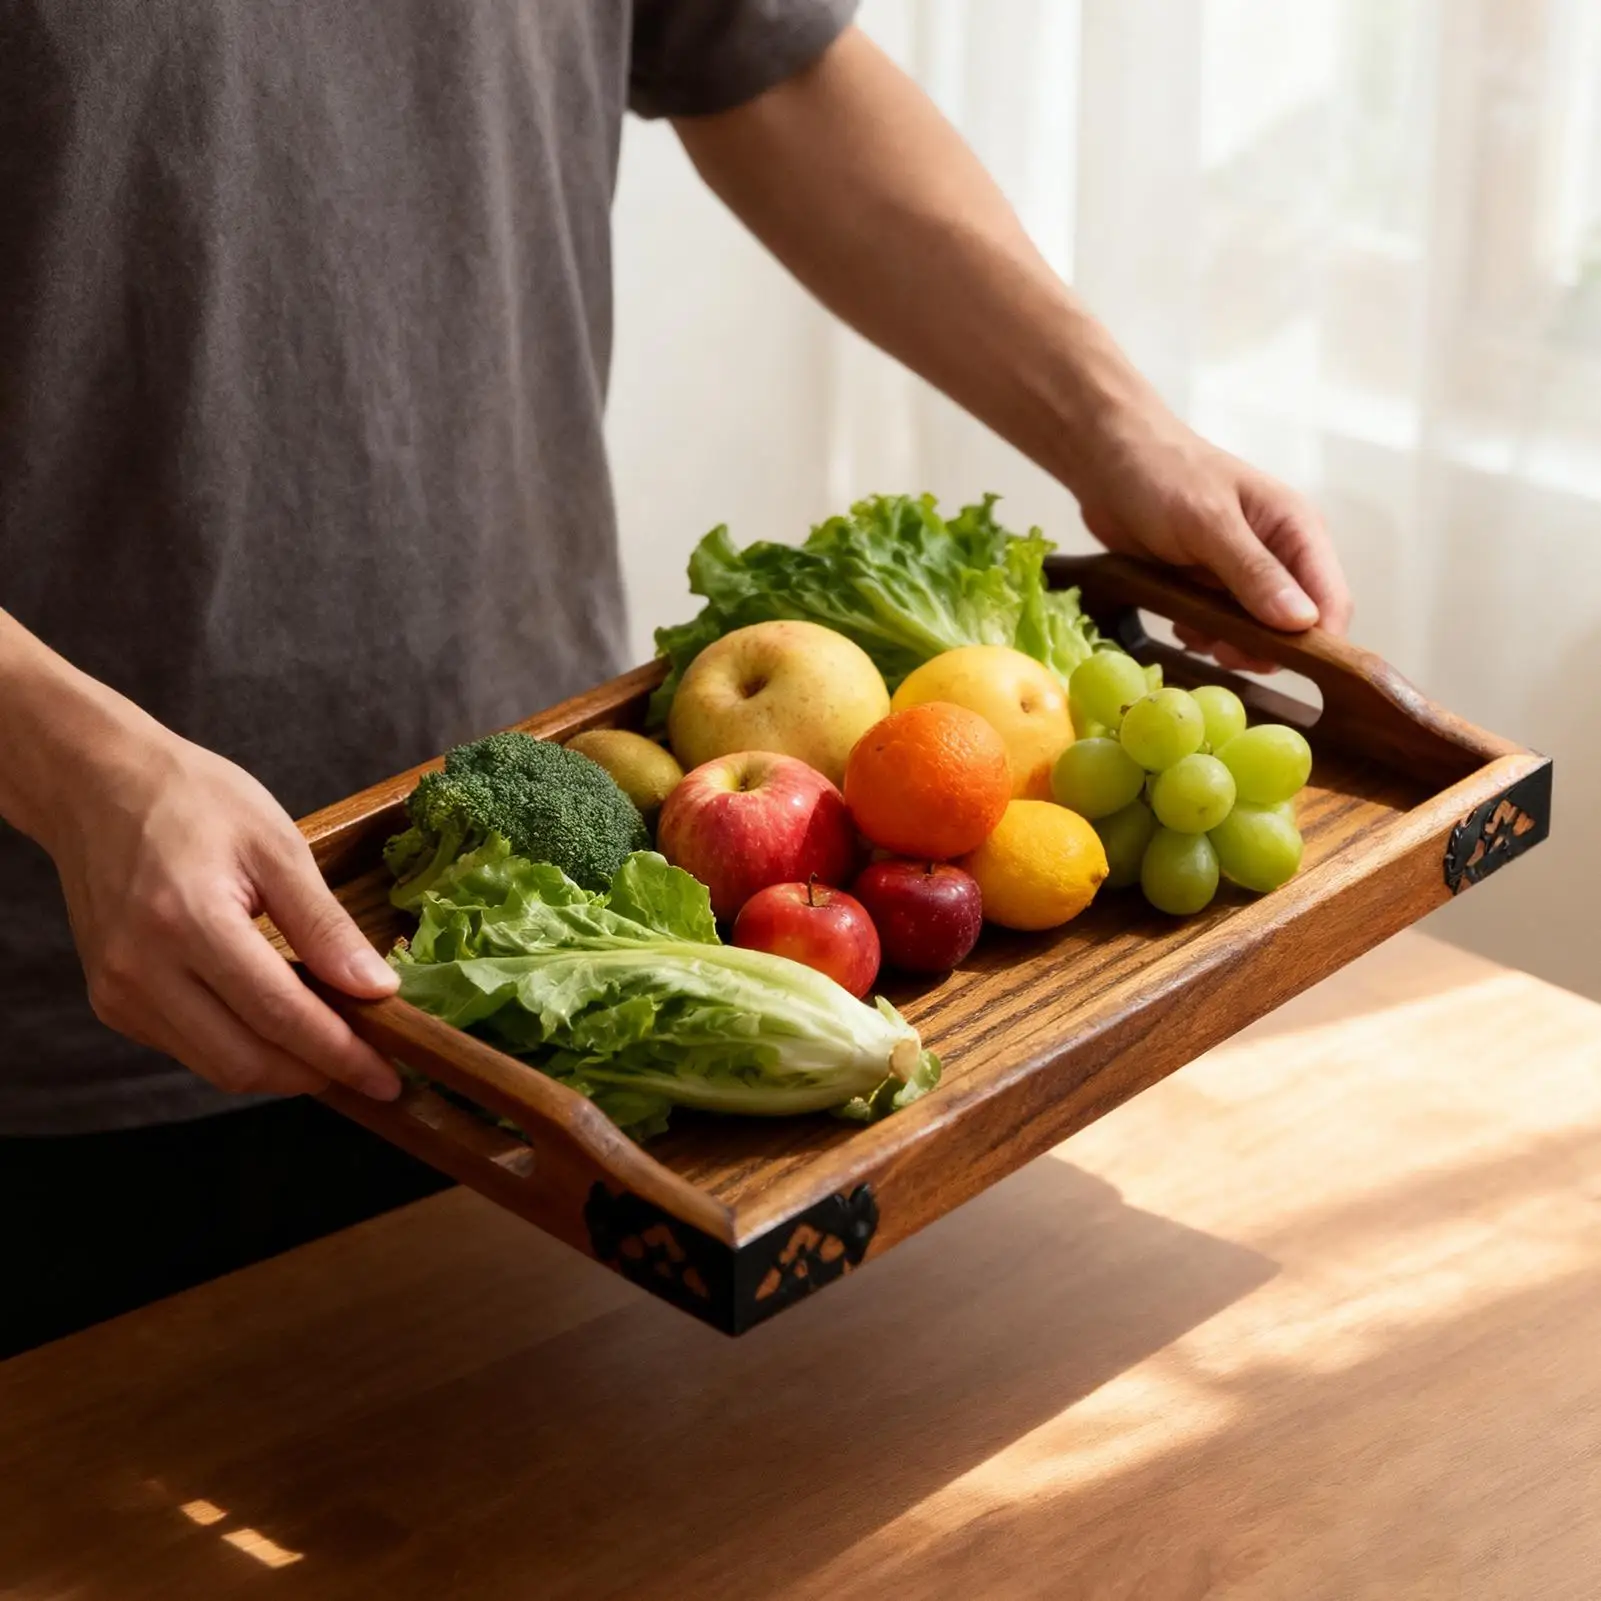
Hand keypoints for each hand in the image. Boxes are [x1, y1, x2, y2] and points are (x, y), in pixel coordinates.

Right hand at [42, 721, 401, 1101]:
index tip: (388, 1076)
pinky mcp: (111, 1001)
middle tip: (373, 1072)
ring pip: (215, 1066)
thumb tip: (377, 989)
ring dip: (282, 1069)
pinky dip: (241, 1048)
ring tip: (336, 1050)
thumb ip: (325, 924)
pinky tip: (280, 1027)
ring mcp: (118, 991)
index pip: (278, 1014)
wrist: (97, 786)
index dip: (340, 1053)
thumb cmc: (192, 800)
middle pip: (244, 1060)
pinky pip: (188, 1048)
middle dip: (316, 1074)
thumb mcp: (277, 846)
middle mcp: (140, 968)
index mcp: (187, 920)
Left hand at [1075, 406, 1352, 672]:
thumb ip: (1254, 572)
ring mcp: (1243, 573)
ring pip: (1255, 634)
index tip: (1279, 663)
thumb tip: (1302, 622)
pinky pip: (1220, 628)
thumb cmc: (1162, 476)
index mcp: (1297, 530)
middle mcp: (1279, 555)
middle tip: (1222, 651)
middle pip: (1295, 627)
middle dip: (1262, 647)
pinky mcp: (1209, 586)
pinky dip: (1202, 634)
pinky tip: (1178, 622)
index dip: (1316, 641)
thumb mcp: (1209, 523)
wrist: (1107, 461)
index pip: (1331, 601)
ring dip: (1227, 644)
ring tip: (1192, 631)